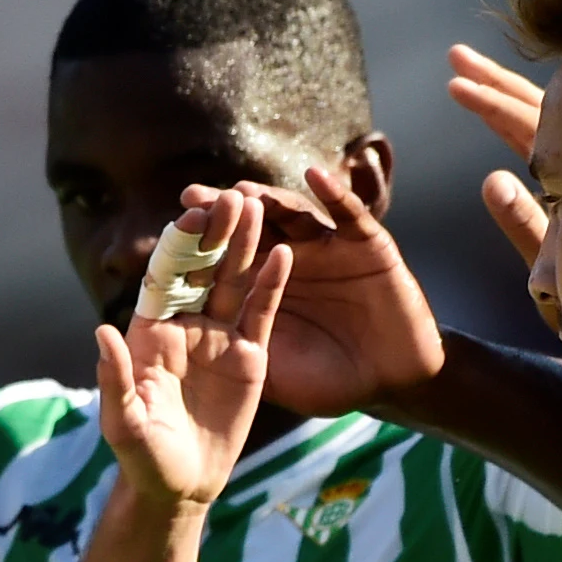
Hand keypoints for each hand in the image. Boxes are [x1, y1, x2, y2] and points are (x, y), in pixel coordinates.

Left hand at [100, 197, 291, 505]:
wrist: (181, 485)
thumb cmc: (143, 456)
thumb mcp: (124, 422)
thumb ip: (116, 378)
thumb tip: (101, 333)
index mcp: (150, 331)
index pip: (163, 279)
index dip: (176, 247)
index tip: (190, 214)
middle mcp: (185, 325)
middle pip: (201, 270)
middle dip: (215, 234)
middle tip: (231, 197)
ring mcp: (218, 338)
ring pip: (233, 283)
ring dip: (244, 246)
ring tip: (258, 207)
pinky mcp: (248, 357)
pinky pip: (261, 315)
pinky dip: (272, 285)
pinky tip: (285, 254)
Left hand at [187, 168, 441, 419]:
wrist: (392, 384)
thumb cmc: (330, 385)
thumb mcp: (272, 378)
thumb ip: (228, 359)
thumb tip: (169, 352)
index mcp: (263, 287)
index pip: (223, 260)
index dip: (200, 246)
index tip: (174, 232)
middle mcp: (289, 261)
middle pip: (249, 230)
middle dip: (223, 214)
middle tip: (194, 197)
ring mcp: (326, 249)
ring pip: (291, 216)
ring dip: (267, 200)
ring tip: (244, 190)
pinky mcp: (365, 245)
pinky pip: (349, 214)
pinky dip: (335, 194)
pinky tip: (315, 176)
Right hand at [448, 47, 551, 267]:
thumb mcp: (556, 271)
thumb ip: (525, 226)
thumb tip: (492, 179)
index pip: (529, 126)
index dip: (491, 103)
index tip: (454, 83)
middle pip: (539, 105)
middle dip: (494, 81)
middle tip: (456, 55)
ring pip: (550, 113)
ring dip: (508, 90)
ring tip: (469, 67)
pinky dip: (532, 109)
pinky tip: (516, 100)